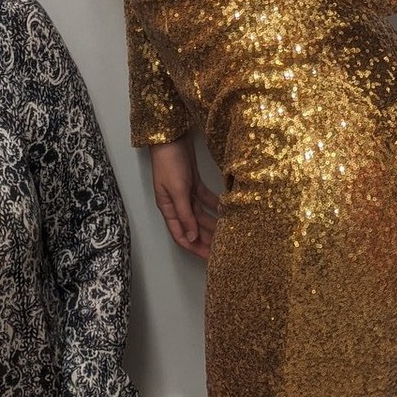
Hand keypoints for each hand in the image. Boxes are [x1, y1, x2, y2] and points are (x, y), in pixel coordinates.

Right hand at [151, 132, 219, 258]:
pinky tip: (227, 211)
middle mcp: (177, 204)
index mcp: (168, 209)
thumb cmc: (169, 163)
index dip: (195, 248)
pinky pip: (206, 199)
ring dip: (213, 224)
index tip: (209, 260)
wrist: (171, 137)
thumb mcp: (176, 190)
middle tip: (224, 250)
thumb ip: (185, 214)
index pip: (181, 236)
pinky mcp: (194, 182)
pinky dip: (215, 206)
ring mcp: (186, 193)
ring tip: (228, 233)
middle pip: (193, 227)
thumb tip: (191, 238)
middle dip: (207, 239)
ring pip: (201, 214)